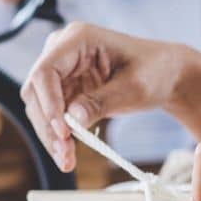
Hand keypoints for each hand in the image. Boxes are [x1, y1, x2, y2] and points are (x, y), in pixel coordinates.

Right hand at [20, 22, 197, 171]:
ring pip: (39, 107)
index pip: (46, 71)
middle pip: (36, 91)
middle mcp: (61, 50)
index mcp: (78, 39)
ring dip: (51, 136)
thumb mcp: (133, 87)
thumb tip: (73, 120)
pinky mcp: (63, 88)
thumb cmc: (153, 71)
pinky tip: (68, 154)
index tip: (63, 131)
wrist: (163, 74)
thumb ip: (102, 102)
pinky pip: (51, 115)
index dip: (49, 103)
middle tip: (65, 155)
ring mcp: (60, 70)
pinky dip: (58, 136)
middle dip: (48, 126)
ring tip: (67, 161)